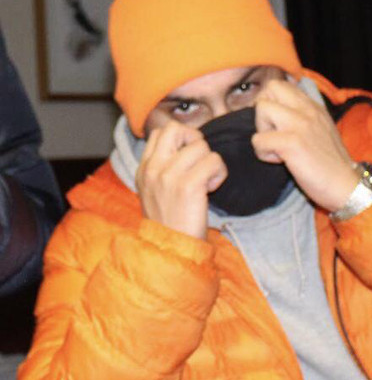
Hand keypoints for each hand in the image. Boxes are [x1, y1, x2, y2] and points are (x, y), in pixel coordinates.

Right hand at [136, 121, 226, 238]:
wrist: (172, 250)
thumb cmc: (172, 223)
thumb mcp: (156, 193)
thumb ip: (164, 169)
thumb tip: (186, 147)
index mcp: (144, 169)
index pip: (160, 132)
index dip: (181, 139)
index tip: (189, 160)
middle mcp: (153, 169)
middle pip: (177, 129)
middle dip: (196, 141)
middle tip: (201, 163)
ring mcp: (169, 176)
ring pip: (201, 146)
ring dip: (212, 162)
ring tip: (207, 182)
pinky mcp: (188, 185)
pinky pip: (213, 161)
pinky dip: (219, 173)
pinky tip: (212, 189)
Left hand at [252, 79, 358, 211]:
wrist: (345, 186)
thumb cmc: (331, 164)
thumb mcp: (321, 130)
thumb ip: (305, 117)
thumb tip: (279, 111)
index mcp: (314, 107)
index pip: (282, 85)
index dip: (272, 103)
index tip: (278, 124)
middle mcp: (308, 110)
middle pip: (270, 89)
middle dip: (264, 111)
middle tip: (273, 133)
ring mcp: (300, 124)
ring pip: (262, 109)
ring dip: (262, 130)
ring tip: (277, 148)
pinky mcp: (292, 143)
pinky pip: (259, 139)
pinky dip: (263, 153)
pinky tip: (280, 161)